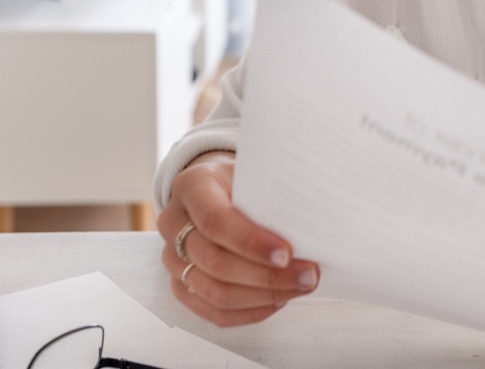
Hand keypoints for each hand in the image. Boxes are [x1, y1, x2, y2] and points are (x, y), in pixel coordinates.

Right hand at [157, 151, 319, 325]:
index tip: (286, 254)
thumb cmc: (239, 180)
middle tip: (307, 275)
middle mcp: (174, 222)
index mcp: (192, 186)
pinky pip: (214, 311)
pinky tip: (278, 300)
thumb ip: (271, 195)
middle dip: (267, 276)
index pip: (214, 220)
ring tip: (298, 288)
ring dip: (263, 296)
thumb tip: (312, 224)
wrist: (215, 187)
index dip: (250, 242)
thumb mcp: (253, 173)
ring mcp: (172, 257)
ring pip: (215, 292)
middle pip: (215, 262)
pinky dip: (250, 311)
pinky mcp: (180, 284)